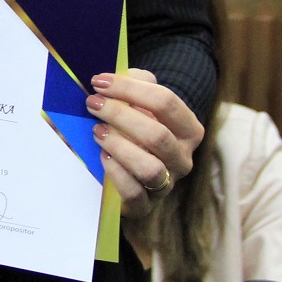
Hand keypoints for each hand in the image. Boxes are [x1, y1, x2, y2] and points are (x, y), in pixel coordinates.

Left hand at [88, 68, 203, 219]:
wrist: (135, 166)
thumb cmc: (138, 125)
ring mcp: (167, 184)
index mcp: (188, 129)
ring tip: (97, 130)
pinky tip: (102, 157)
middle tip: (93, 104)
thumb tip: (111, 76)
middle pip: (157, 135)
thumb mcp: (140, 101)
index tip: (100, 82)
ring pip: (149, 168)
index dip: (130, 88)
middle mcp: (183, 158)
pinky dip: (116, 173)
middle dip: (120, 116)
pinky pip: (134, 193)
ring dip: (119, 146)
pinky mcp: (146, 205)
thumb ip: (134, 83)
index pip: (166, 102)